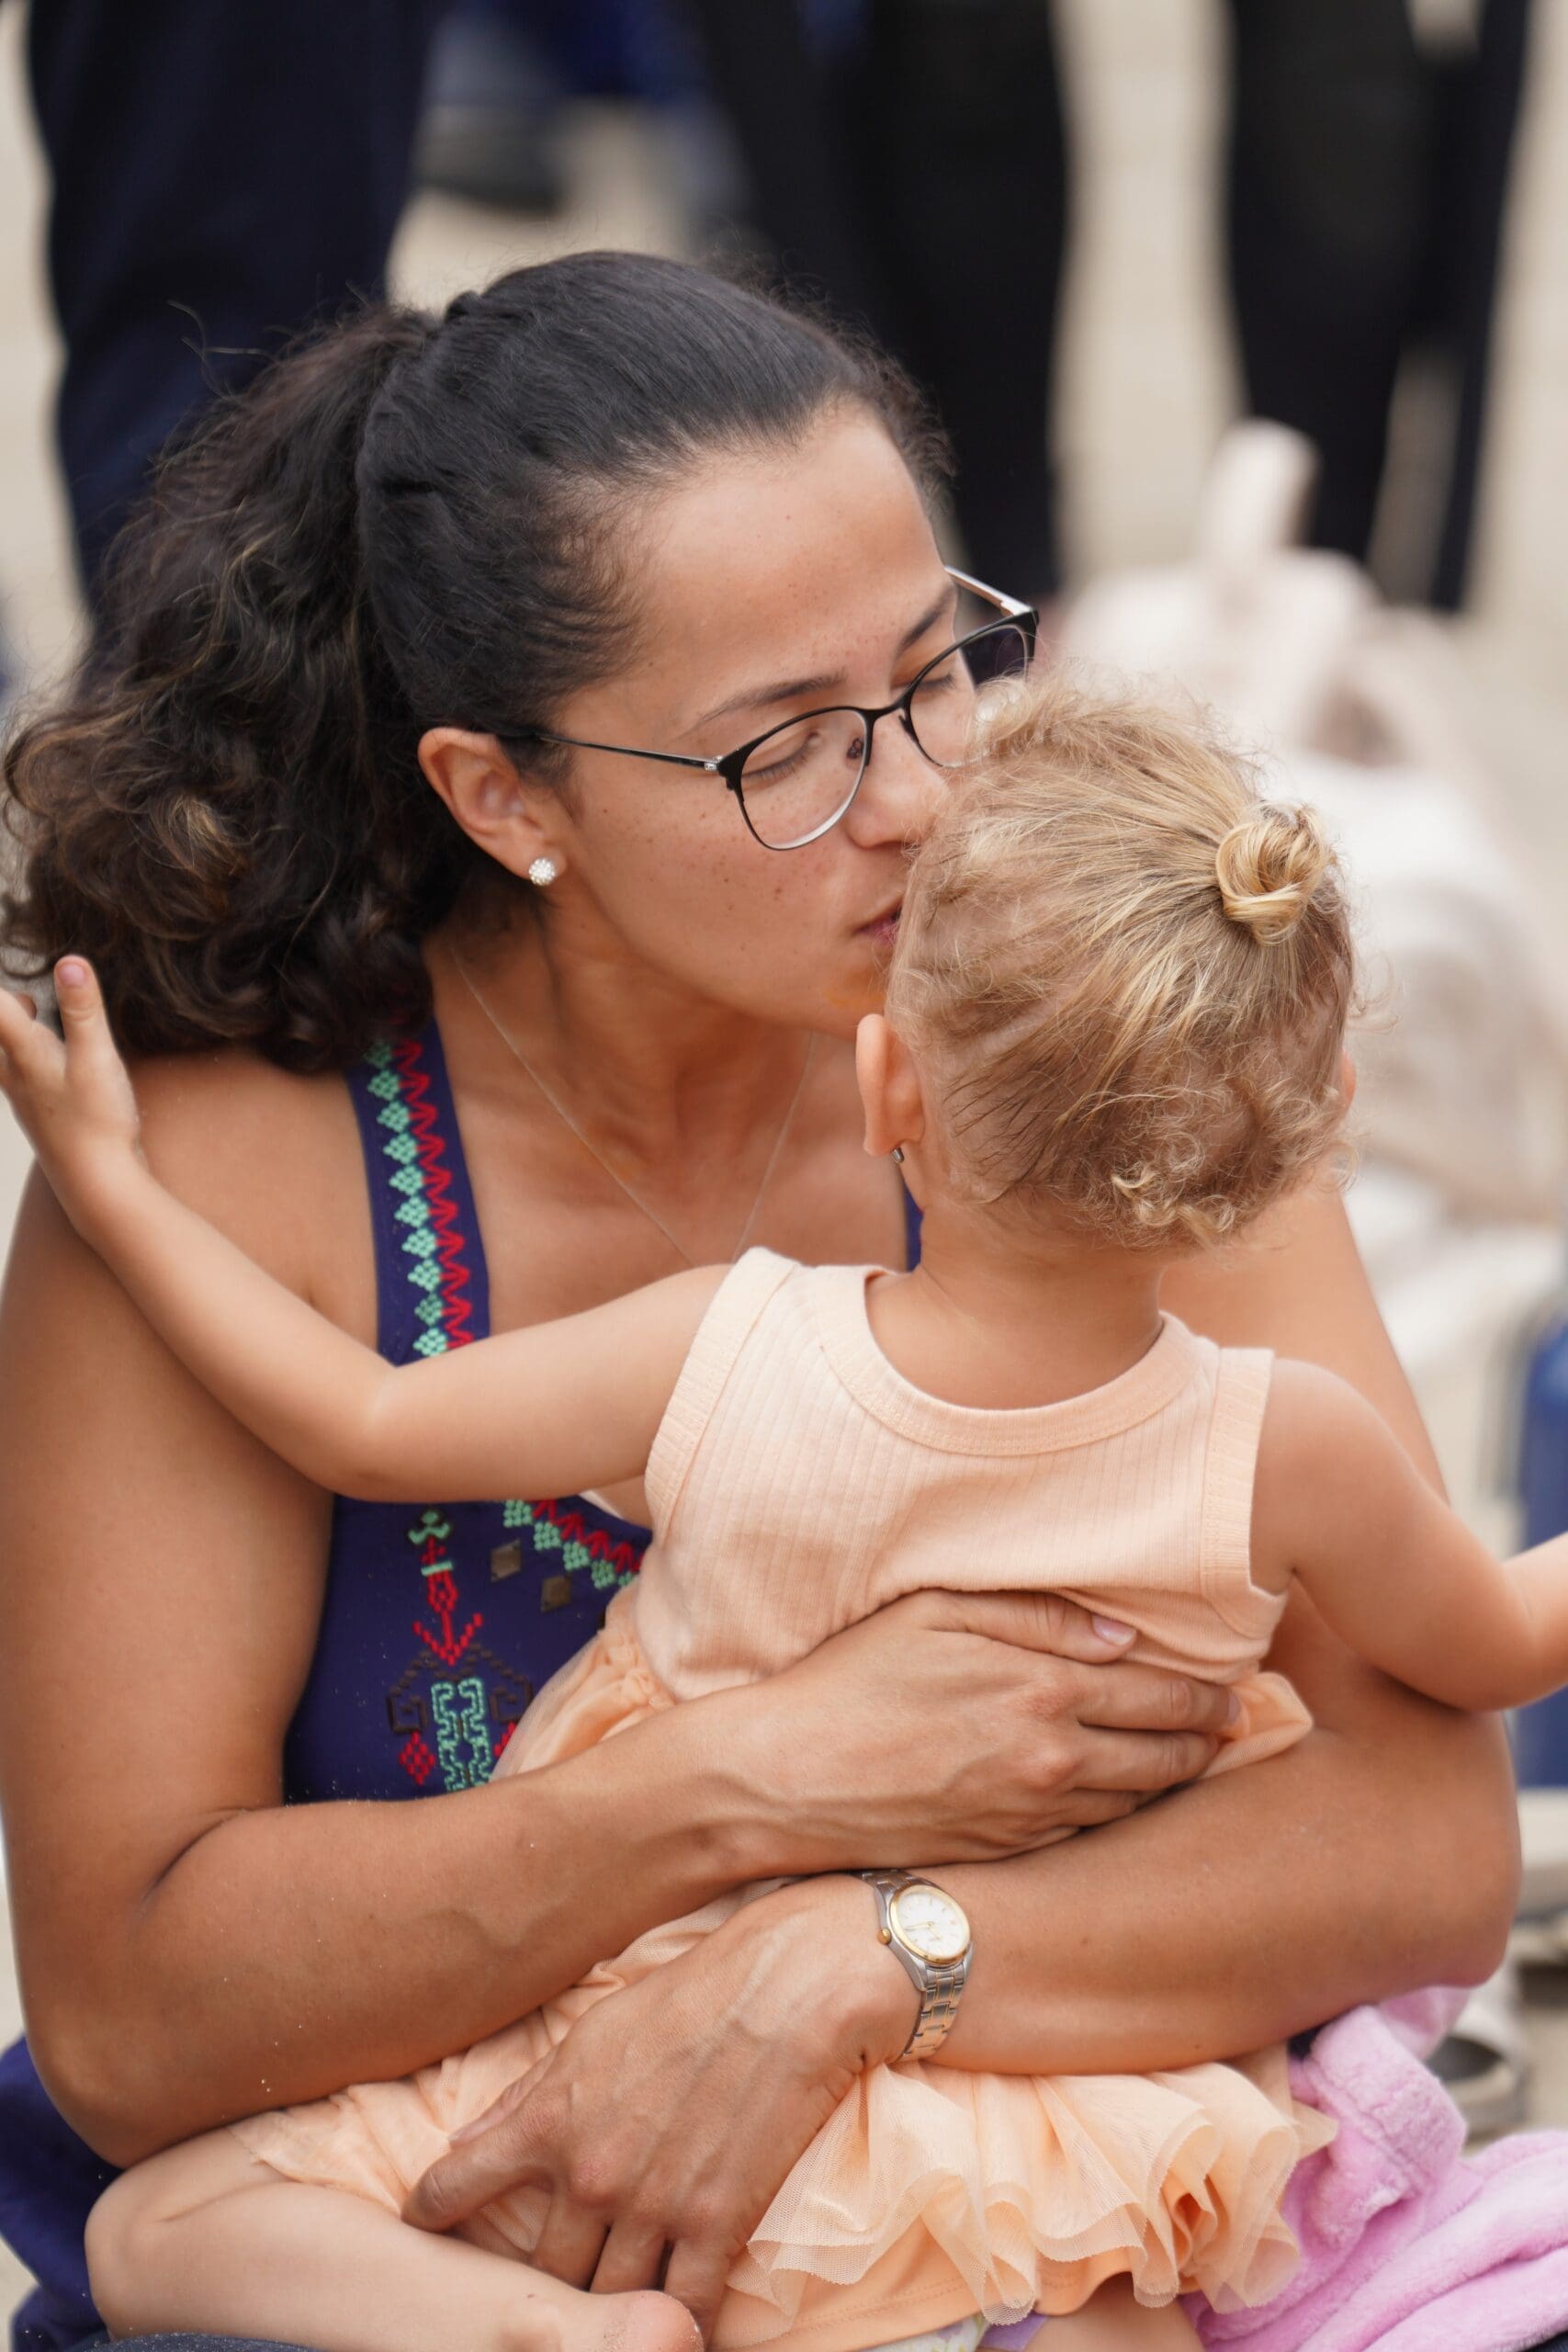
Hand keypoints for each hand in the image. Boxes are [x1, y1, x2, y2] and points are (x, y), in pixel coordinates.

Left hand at [0, 959, 142, 1224]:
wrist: (97, 1185)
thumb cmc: (96, 1122)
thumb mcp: (96, 1058)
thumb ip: (83, 1009)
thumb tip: (70, 961)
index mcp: (23, 1052)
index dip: (3, 995)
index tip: (12, 986)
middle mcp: (15, 1073)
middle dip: (8, 1008)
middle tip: (26, 995)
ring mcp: (25, 1097)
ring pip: (8, 1055)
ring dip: (19, 1032)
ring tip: (38, 1015)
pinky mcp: (42, 1115)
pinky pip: (25, 1077)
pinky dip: (33, 1058)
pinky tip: (61, 1064)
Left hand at [405, 1876, 911, 2342]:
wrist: (789, 1988)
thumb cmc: (691, 1998)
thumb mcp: (594, 2032)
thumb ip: (526, 2095)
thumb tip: (463, 2139)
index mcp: (549, 2120)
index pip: (453, 2185)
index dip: (430, 2212)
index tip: (427, 2225)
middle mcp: (589, 2174)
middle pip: (539, 2272)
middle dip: (540, 2283)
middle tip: (548, 2285)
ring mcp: (652, 2207)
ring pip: (602, 2303)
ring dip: (606, 2311)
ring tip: (610, 2316)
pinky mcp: (715, 2226)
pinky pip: (681, 2310)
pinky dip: (674, 2326)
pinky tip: (670, 2328)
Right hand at [704, 1587, 1238, 1874]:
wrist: (788, 1779)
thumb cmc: (854, 1681)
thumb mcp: (936, 1613)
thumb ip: (1038, 1617)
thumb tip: (1123, 1636)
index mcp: (1045, 1687)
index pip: (1162, 1694)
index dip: (1208, 1694)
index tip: (1236, 1689)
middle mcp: (1055, 1758)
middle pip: (1168, 1754)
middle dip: (1209, 1739)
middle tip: (1233, 1726)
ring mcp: (1035, 1815)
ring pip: (1137, 1800)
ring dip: (1173, 1780)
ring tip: (1191, 1759)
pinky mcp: (1011, 1854)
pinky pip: (1092, 1834)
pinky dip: (1121, 1813)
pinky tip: (1126, 1796)